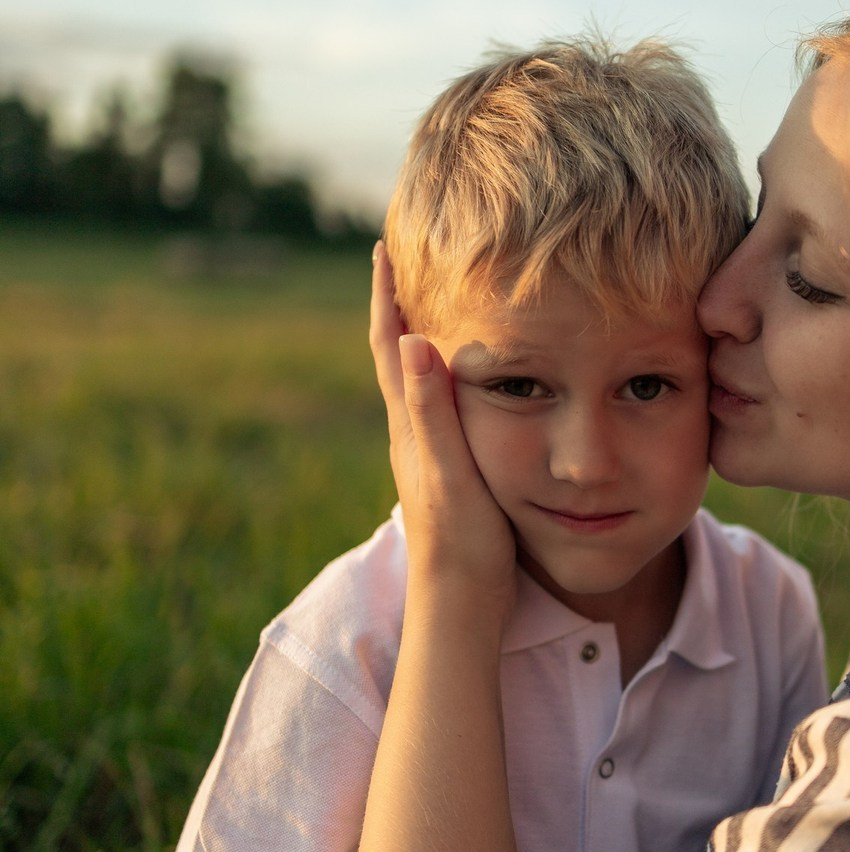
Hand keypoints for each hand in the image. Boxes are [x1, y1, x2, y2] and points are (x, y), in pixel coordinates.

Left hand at [369, 241, 516, 613]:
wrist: (460, 603)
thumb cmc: (463, 543)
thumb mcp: (452, 473)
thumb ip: (432, 413)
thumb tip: (409, 341)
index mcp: (409, 426)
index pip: (389, 347)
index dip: (386, 297)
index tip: (384, 247)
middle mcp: (409, 434)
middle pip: (395, 355)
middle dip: (398, 304)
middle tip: (407, 257)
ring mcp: (424, 453)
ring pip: (414, 379)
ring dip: (416, 335)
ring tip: (431, 301)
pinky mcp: (445, 469)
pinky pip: (435, 404)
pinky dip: (440, 373)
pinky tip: (461, 377)